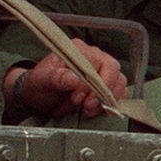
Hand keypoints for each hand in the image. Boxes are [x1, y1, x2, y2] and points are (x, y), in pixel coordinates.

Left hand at [8, 40, 128, 119]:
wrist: (40, 96)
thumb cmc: (40, 84)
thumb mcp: (42, 80)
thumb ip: (57, 77)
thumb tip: (74, 78)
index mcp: (78, 50)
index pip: (95, 61)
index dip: (90, 82)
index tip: (77, 97)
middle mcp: (94, 56)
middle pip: (113, 69)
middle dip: (102, 91)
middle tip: (86, 105)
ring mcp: (102, 70)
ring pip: (120, 80)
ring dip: (108, 98)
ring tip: (89, 109)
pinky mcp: (107, 85)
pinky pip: (120, 91)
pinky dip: (113, 103)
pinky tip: (98, 110)